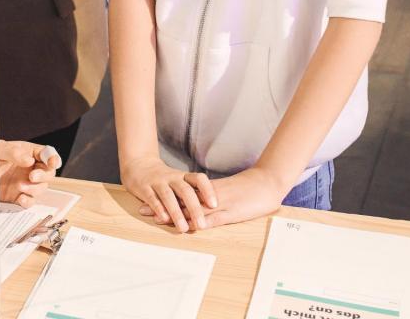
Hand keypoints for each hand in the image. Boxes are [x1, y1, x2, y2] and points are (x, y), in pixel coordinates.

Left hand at [0, 141, 61, 207]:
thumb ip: (13, 152)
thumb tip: (29, 160)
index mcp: (26, 152)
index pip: (46, 154)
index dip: (53, 158)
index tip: (52, 163)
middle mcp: (28, 168)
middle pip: (48, 173)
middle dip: (44, 175)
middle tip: (33, 176)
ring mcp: (23, 183)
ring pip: (41, 188)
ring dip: (35, 189)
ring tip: (21, 187)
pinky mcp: (16, 197)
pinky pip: (29, 201)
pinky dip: (28, 201)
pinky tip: (20, 199)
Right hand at [121, 155, 215, 232]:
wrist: (138, 164)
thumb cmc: (164, 178)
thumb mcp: (179, 181)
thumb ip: (191, 193)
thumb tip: (211, 212)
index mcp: (183, 176)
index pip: (199, 179)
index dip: (207, 191)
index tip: (214, 205)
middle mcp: (172, 177)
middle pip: (185, 190)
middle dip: (194, 208)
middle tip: (201, 225)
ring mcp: (157, 182)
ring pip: (168, 196)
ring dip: (177, 213)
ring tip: (183, 228)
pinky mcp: (144, 187)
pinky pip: (152, 198)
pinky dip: (158, 208)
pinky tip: (164, 219)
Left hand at [139, 167, 285, 229]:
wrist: (267, 182)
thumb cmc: (250, 189)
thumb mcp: (229, 193)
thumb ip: (214, 198)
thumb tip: (201, 204)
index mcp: (209, 190)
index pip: (183, 194)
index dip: (165, 197)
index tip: (148, 199)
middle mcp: (210, 195)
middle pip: (181, 200)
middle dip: (162, 205)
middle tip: (142, 209)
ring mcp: (219, 203)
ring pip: (192, 209)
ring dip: (174, 213)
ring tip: (155, 218)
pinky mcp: (230, 211)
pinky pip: (212, 217)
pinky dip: (198, 222)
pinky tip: (187, 226)